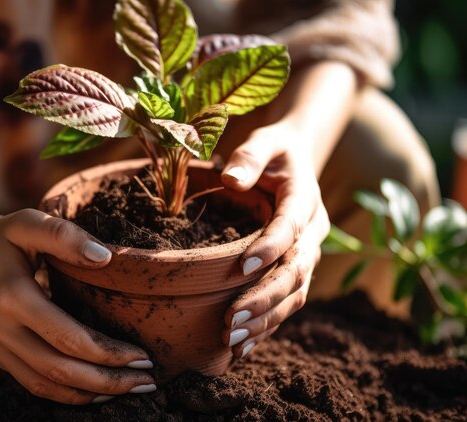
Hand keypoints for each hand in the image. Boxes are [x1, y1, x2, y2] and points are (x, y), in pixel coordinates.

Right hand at [0, 209, 155, 403]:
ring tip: (128, 390)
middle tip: (146, 381)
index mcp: (10, 296)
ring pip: (45, 385)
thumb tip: (105, 258)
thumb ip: (64, 235)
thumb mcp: (28, 222)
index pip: (67, 337)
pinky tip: (93, 390)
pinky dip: (65, 393)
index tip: (142, 357)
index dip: (108, 353)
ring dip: (89, 393)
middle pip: (59, 370)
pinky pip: (31, 383)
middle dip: (108, 381)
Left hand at [219, 122, 329, 356]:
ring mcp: (308, 254)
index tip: (241, 268)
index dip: (270, 247)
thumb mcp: (264, 141)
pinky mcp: (299, 268)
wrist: (296, 160)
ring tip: (232, 339)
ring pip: (295, 294)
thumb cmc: (273, 150)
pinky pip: (289, 301)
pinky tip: (244, 344)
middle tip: (230, 320)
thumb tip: (230, 178)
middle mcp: (313, 232)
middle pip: (295, 271)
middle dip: (264, 298)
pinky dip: (269, 324)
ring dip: (265, 320)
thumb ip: (250, 156)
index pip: (291, 227)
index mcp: (304, 199)